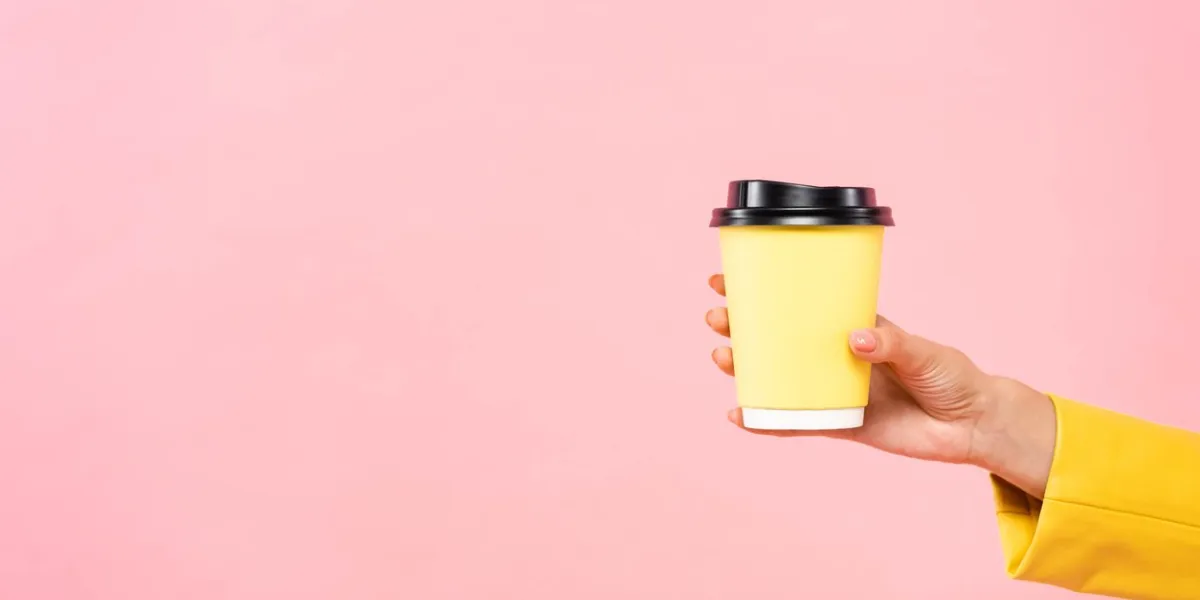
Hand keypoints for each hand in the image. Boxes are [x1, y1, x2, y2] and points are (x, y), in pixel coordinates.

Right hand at [706, 274, 1055, 497]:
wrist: (971, 426)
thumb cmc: (952, 377)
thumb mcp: (925, 352)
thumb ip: (891, 344)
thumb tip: (854, 340)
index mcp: (854, 327)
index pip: (803, 304)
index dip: (766, 291)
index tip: (729, 280)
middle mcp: (837, 356)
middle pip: (779, 339)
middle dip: (743, 326)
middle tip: (717, 317)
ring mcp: (834, 390)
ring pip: (778, 377)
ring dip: (746, 368)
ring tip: (721, 356)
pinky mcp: (839, 423)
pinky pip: (794, 422)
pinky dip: (765, 420)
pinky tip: (739, 415)